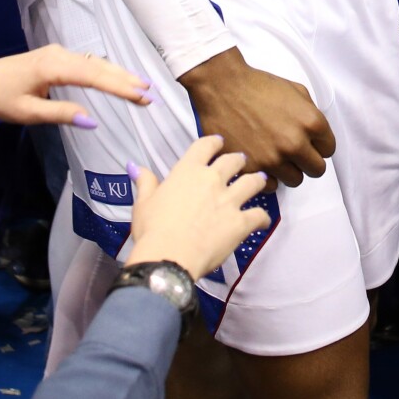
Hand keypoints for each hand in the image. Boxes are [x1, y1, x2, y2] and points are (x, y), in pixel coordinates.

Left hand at [0, 44, 152, 124]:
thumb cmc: (0, 98)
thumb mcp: (28, 112)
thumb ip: (61, 114)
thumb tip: (92, 122)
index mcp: (52, 67)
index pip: (94, 76)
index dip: (119, 87)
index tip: (141, 96)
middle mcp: (59, 55)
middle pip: (99, 66)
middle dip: (126, 80)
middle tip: (150, 93)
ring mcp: (58, 53)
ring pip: (95, 62)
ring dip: (118, 74)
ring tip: (142, 86)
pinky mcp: (56, 56)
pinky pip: (87, 62)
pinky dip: (105, 70)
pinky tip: (117, 77)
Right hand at [125, 135, 272, 279]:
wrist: (169, 256)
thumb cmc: (152, 229)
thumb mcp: (143, 203)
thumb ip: (145, 182)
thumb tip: (135, 166)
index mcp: (187, 171)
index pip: (205, 146)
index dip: (213, 142)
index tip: (218, 142)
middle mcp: (212, 180)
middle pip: (232, 161)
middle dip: (238, 160)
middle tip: (241, 161)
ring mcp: (229, 200)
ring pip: (252, 183)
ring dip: (257, 180)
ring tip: (260, 180)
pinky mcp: (241, 222)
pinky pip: (259, 215)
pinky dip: (262, 217)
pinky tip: (263, 220)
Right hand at [178, 46, 337, 185]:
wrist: (222, 86)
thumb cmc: (257, 85)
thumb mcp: (295, 90)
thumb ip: (311, 114)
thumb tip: (316, 134)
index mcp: (311, 123)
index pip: (329, 149)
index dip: (319, 145)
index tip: (309, 142)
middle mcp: (294, 144)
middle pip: (316, 170)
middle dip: (307, 161)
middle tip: (295, 153)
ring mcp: (272, 159)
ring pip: (295, 180)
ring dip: (288, 170)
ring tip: (275, 155)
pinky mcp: (251, 168)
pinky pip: (271, 186)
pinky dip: (268, 176)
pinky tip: (261, 161)